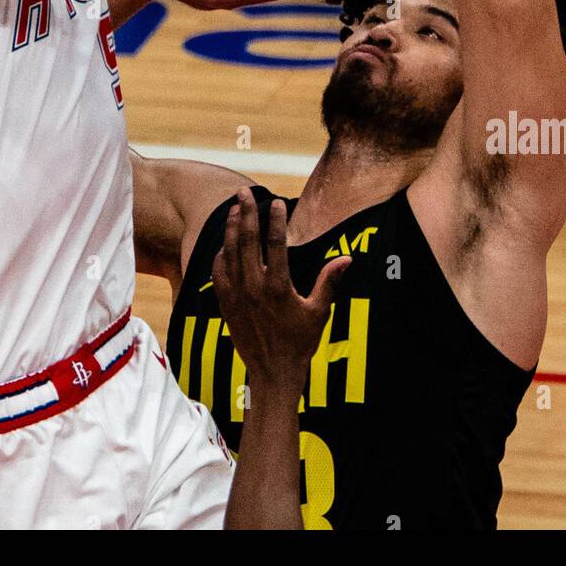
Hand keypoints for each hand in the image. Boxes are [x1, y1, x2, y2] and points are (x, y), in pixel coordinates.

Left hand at [213, 190, 349, 395]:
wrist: (272, 373)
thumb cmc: (300, 343)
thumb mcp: (319, 312)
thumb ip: (330, 282)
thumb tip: (347, 258)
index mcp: (278, 288)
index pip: (275, 244)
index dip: (275, 220)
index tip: (277, 202)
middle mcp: (254, 288)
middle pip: (246, 241)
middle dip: (245, 213)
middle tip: (243, 192)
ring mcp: (236, 296)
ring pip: (229, 253)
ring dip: (230, 228)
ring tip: (233, 208)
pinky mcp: (226, 304)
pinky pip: (218, 272)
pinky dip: (220, 253)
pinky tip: (224, 242)